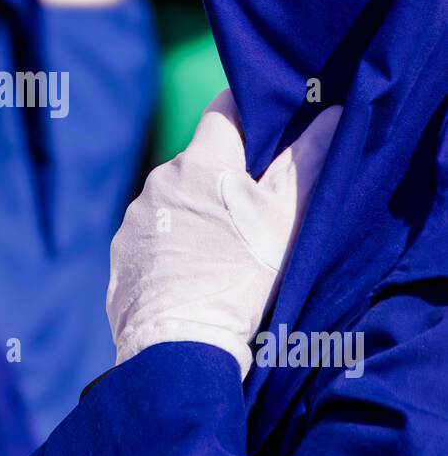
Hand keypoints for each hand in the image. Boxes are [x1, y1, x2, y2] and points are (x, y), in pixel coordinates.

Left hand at [107, 91, 340, 375]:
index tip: (267, 128)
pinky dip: (172, 245)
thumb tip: (332, 113)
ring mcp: (136, 217)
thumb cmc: (241, 275)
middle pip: (199, 161)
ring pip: (175, 200)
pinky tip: (192, 273)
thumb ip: (308, 161)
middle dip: (223, 175)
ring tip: (222, 251)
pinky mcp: (122, 252)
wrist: (180, 345)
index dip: (248, 113)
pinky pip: (153, 235)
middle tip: (253, 207)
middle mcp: (159, 179)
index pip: (223, 110)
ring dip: (196, 213)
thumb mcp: (285, 218)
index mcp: (200, 160)